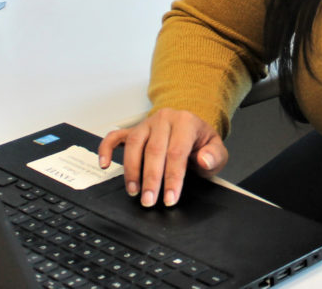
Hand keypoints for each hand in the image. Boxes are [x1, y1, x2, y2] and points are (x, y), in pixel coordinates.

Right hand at [97, 109, 227, 207]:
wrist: (191, 126)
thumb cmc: (201, 141)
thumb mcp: (216, 149)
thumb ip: (214, 156)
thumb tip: (203, 160)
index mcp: (185, 122)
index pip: (176, 152)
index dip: (172, 177)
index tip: (170, 198)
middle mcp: (164, 119)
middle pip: (153, 150)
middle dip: (151, 178)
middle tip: (149, 200)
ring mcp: (146, 123)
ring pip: (134, 144)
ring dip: (132, 170)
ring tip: (134, 191)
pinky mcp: (133, 130)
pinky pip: (115, 136)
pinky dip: (106, 149)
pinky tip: (104, 164)